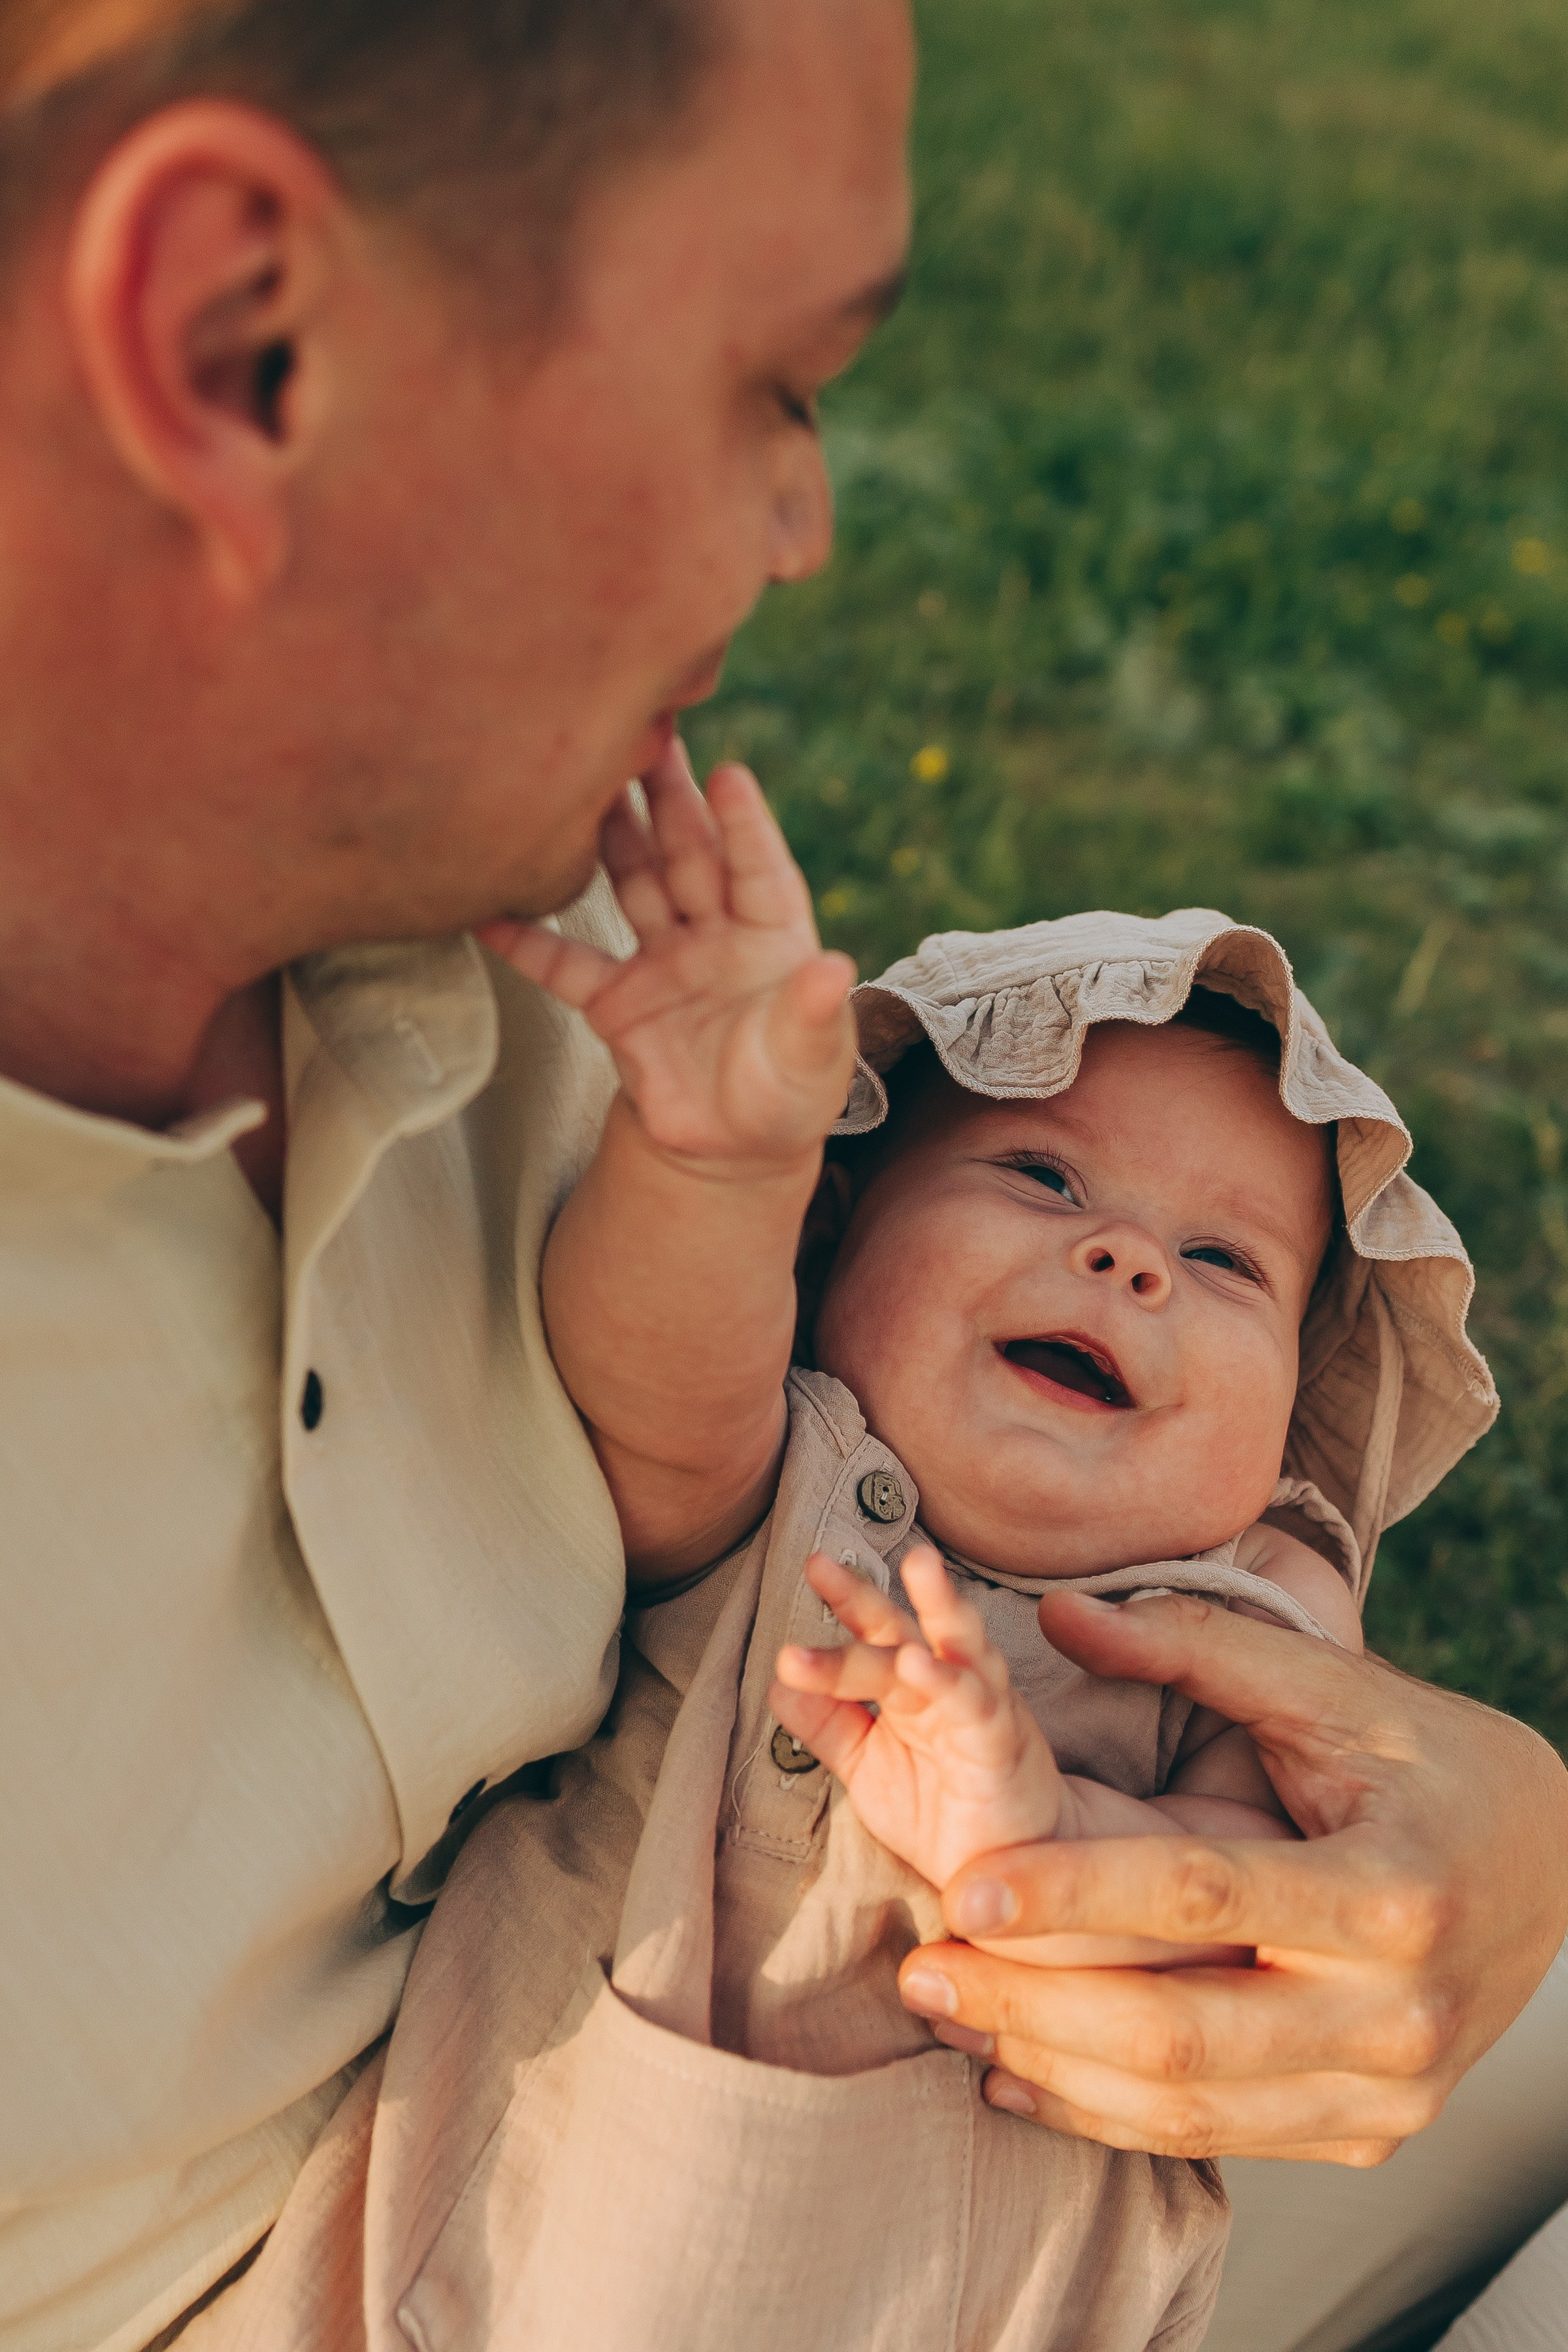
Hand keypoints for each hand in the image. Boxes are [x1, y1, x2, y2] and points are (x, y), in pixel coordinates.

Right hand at [482, 742, 855, 1169]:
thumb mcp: (812, 1059)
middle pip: (689, 854)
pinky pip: (565, 963)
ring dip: (606, 838)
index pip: (759, 869)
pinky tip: (490, 907)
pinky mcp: (616, 1003)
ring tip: (576, 784)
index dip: (745, 825)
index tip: (729, 775)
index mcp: (774, 937)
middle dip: (667, 798)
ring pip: (631, 883)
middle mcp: (716, 935)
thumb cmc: (788, 1095)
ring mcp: (662, 962)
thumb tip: (834, 969)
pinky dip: (527, 939)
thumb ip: (816, 1015)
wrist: (732, 1151)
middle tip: (644, 736)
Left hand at [771, 1546, 1064, 1888]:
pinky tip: (918, 1663)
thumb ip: (827, 1726)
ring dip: (938, 1602)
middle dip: (863, 1595)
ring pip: (954, 1645)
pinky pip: (976, 1704)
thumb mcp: (867, 1767)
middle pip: (902, 1628)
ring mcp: (980, 1704)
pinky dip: (947, 1681)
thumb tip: (776, 1684)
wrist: (1005, 1868)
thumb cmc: (938, 1808)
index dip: (844, 1601)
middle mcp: (946, 1681)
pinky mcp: (1001, 1741)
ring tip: (915, 1563)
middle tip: (819, 1564)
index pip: (872, 1633)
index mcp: (911, 1684)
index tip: (811, 1567)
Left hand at [894, 1590, 1567, 2161]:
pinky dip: (1107, 2118)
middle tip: (920, 1968)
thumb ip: (1199, 1647)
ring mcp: (1387, 2089)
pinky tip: (1017, 2076)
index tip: (965, 1886)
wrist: (1562, 1872)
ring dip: (1052, 2069)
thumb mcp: (1339, 1691)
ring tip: (946, 2018)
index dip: (1078, 1896)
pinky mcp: (1368, 2131)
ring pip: (1189, 2107)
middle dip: (1034, 2005)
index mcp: (1391, 1888)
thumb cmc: (1436, 1765)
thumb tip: (1061, 1612)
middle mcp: (1394, 2009)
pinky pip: (1218, 2139)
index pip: (1204, 1895)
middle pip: (1182, 2031)